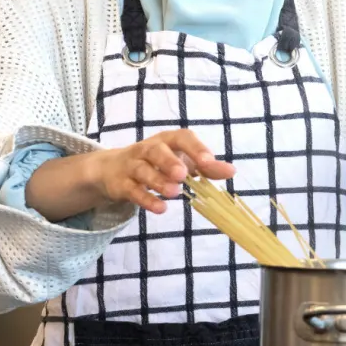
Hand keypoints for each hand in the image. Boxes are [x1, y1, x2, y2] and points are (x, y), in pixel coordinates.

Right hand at [86, 129, 234, 214]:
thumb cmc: (158, 163)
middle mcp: (148, 149)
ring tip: (175, 193)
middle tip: (183, 175)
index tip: (208, 162)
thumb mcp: (182, 161)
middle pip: (156, 151)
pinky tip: (160, 208)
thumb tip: (232, 171)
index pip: (182, 138)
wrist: (113, 169)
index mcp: (168, 140)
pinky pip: (133, 190)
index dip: (195, 148)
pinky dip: (146, 199)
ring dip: (158, 181)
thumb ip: (207, 167)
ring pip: (143, 170)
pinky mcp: (121, 184)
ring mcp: (132, 165)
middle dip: (169, 162)